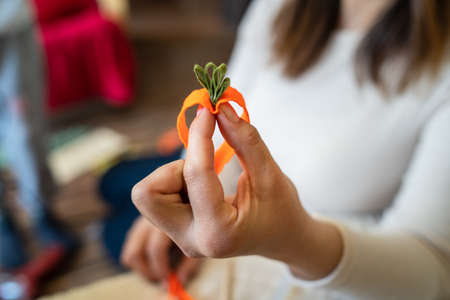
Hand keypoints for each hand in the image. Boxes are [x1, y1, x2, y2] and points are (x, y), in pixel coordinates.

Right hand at [121, 216, 201, 284]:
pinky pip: (131, 248)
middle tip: (160, 280)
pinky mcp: (138, 226)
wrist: (189, 204)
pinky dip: (139, 261)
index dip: (160, 268)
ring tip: (156, 274)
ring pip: (130, 252)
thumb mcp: (196, 241)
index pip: (156, 248)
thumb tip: (180, 281)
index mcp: (166, 219)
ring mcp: (141, 222)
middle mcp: (149, 219)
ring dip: (141, 268)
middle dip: (146, 271)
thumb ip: (189, 262)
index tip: (168, 279)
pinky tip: (155, 263)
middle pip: (135, 252)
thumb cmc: (196, 225)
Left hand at [131, 105, 342, 279]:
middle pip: (147, 194)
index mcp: (218, 233)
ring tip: (210, 179)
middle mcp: (190, 240)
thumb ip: (245, 140)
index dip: (200, 135)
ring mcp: (180, 238)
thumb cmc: (281, 210)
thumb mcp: (270, 175)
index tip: (209, 111)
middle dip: (174, 169)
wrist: (282, 239)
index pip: (195, 174)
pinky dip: (177, 181)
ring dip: (175, 175)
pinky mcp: (176, 230)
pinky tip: (204, 187)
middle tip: (205, 165)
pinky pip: (157, 196)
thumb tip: (220, 108)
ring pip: (148, 194)